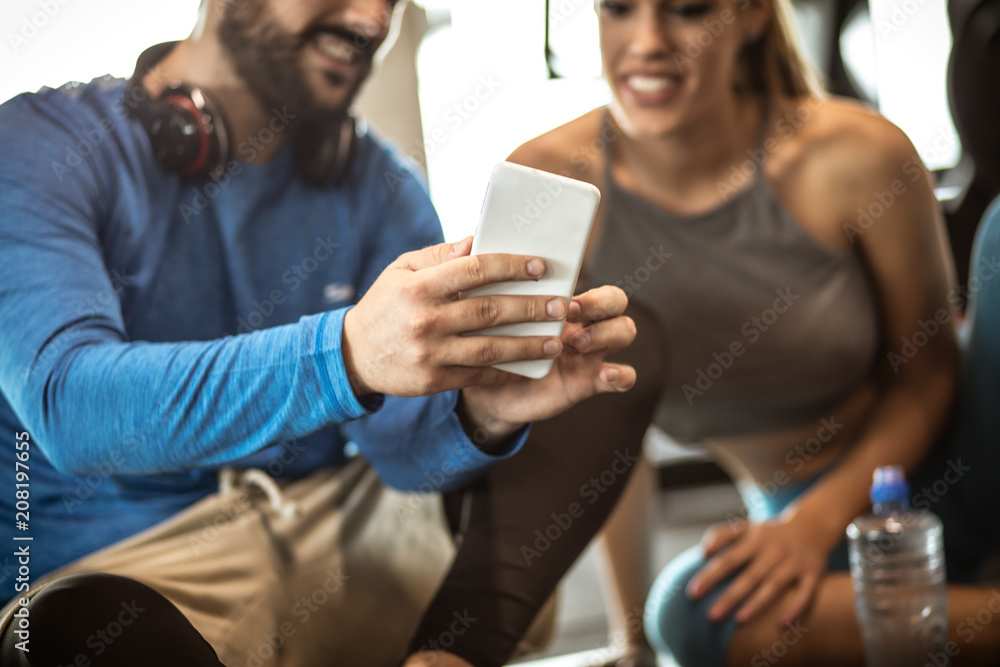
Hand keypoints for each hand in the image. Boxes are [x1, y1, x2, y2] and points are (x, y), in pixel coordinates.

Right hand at [342, 236, 626, 398]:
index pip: (474, 270)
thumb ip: (441, 256)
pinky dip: (505, 371)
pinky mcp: (432, 380)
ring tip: (557, 340)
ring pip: (490, 348)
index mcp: (418, 286)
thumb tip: (481, 239)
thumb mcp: (402, 271)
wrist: (353, 355)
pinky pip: (478, 376)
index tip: (540, 266)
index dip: (511, 266)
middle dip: (532, 307)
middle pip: (490, 311)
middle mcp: (424, 319)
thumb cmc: (385, 305)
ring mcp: (429, 353)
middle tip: (562, 304)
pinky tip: (528, 365)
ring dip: (528, 345)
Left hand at [458, 284, 636, 438]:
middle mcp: (582, 323)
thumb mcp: (485, 315)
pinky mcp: (588, 382)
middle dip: (599, 303)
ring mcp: (589, 353)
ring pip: (625, 331)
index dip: (584, 288)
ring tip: (575, 344)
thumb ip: (482, 278)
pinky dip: (621, 375)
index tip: (561, 297)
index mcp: (562, 303)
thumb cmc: (487, 344)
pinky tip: (605, 375)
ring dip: (606, 333)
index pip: (588, 280)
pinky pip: (624, 377)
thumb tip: (470, 240)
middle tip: (567, 313)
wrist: (484, 393)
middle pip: (616, 300)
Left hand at [686, 513, 832, 624]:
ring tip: (738, 621)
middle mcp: (773, 551)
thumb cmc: (770, 533)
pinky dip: (796, 607)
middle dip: (730, 596)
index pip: (728, 559)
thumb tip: (702, 551)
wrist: (813, 525)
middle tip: (711, 616)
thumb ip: (722, 535)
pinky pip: (805, 592)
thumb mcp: (747, 527)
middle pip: (749, 576)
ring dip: (757, 603)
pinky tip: (783, 623)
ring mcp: (794, 562)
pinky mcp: (813, 572)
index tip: (693, 593)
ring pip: (774, 585)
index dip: (710, 576)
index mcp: (754, 540)